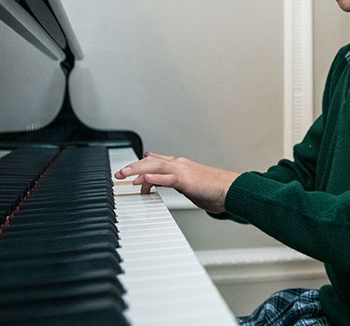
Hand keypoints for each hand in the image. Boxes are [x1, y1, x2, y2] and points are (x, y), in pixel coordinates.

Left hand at [114, 152, 239, 213]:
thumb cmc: (213, 189)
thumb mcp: (188, 185)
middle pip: (150, 161)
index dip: (139, 165)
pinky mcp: (187, 181)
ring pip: (156, 165)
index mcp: (180, 166)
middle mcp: (179, 165)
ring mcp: (183, 171)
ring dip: (138, 169)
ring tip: (125, 174)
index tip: (128, 171)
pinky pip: (168, 178)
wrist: (231, 189)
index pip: (155, 161)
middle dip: (133, 167)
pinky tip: (145, 179)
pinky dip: (156, 177)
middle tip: (119, 174)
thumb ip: (174, 183)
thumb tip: (162, 185)